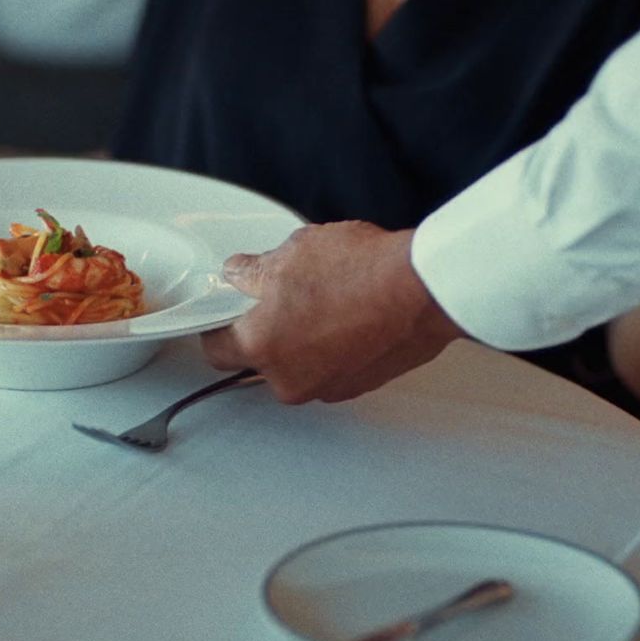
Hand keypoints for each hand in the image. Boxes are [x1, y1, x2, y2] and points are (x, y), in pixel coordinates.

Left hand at [201, 222, 463, 403]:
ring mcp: (327, 387)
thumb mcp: (293, 253)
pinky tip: (351, 315)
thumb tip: (241, 274)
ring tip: (327, 301)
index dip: (218, 325)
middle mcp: (290, 379)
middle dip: (267, 331)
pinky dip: (336, 348)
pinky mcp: (359, 386)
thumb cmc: (362, 273)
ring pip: (299, 365)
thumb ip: (254, 271)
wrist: (423, 291)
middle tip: (285, 296)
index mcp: (260, 347)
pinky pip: (333, 368)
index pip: (215, 349)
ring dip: (304, 341)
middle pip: (260, 360)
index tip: (226, 312)